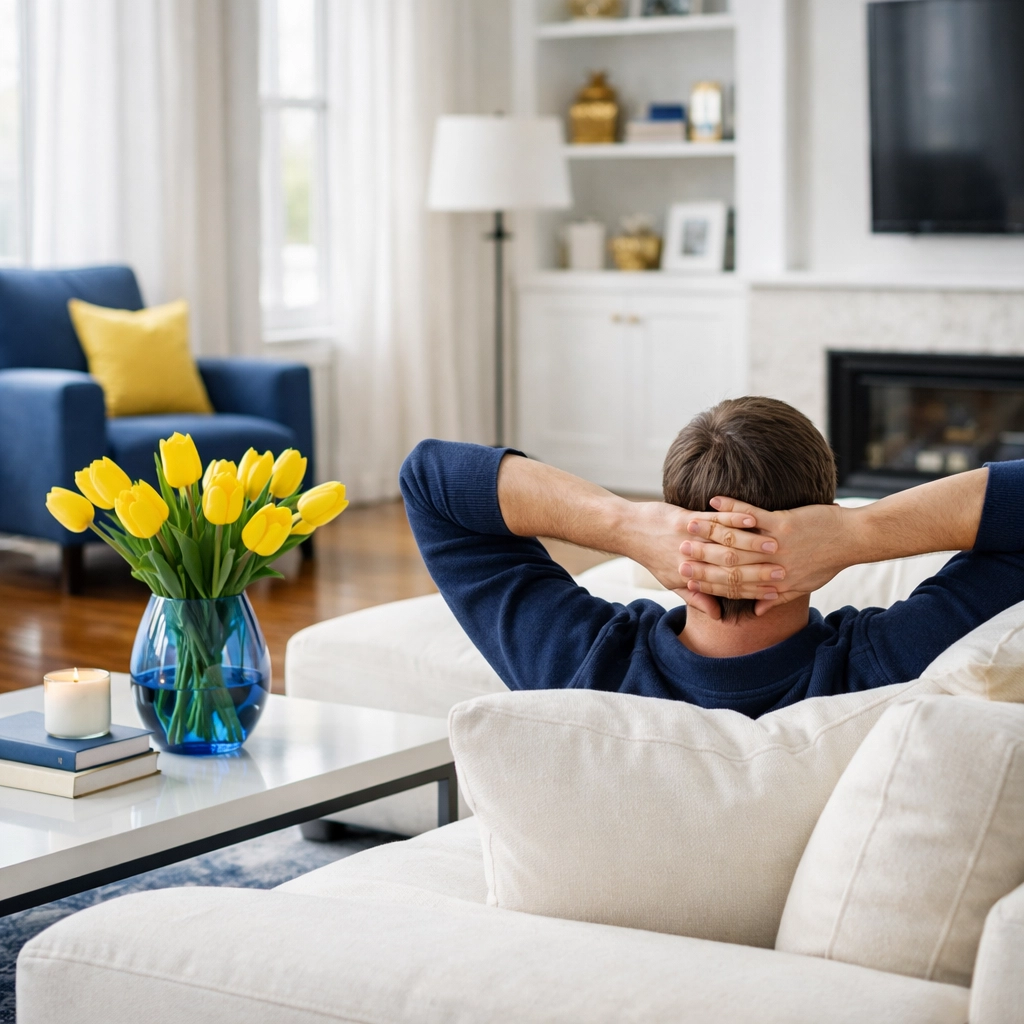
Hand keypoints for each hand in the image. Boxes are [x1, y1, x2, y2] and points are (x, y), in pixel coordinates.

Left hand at [625, 501, 784, 619]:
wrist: (629, 530)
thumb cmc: (653, 556)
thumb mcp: (671, 582)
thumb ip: (696, 598)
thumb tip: (716, 616)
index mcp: (690, 579)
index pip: (727, 587)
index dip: (751, 590)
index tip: (774, 591)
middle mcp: (692, 562)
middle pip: (731, 567)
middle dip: (760, 568)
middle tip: (785, 569)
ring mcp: (689, 540)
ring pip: (726, 544)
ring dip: (752, 543)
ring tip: (775, 544)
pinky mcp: (685, 519)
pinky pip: (715, 520)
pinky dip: (734, 519)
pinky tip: (752, 519)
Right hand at [681, 497, 848, 614]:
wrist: (851, 540)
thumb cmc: (827, 563)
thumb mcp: (802, 587)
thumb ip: (776, 600)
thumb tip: (756, 612)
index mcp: (772, 582)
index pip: (733, 585)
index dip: (708, 582)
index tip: (687, 578)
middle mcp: (770, 566)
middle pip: (727, 564)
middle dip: (700, 557)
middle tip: (678, 551)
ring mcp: (775, 544)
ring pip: (734, 539)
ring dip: (709, 530)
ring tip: (688, 524)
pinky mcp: (783, 523)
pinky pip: (751, 514)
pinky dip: (731, 507)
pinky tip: (714, 500)